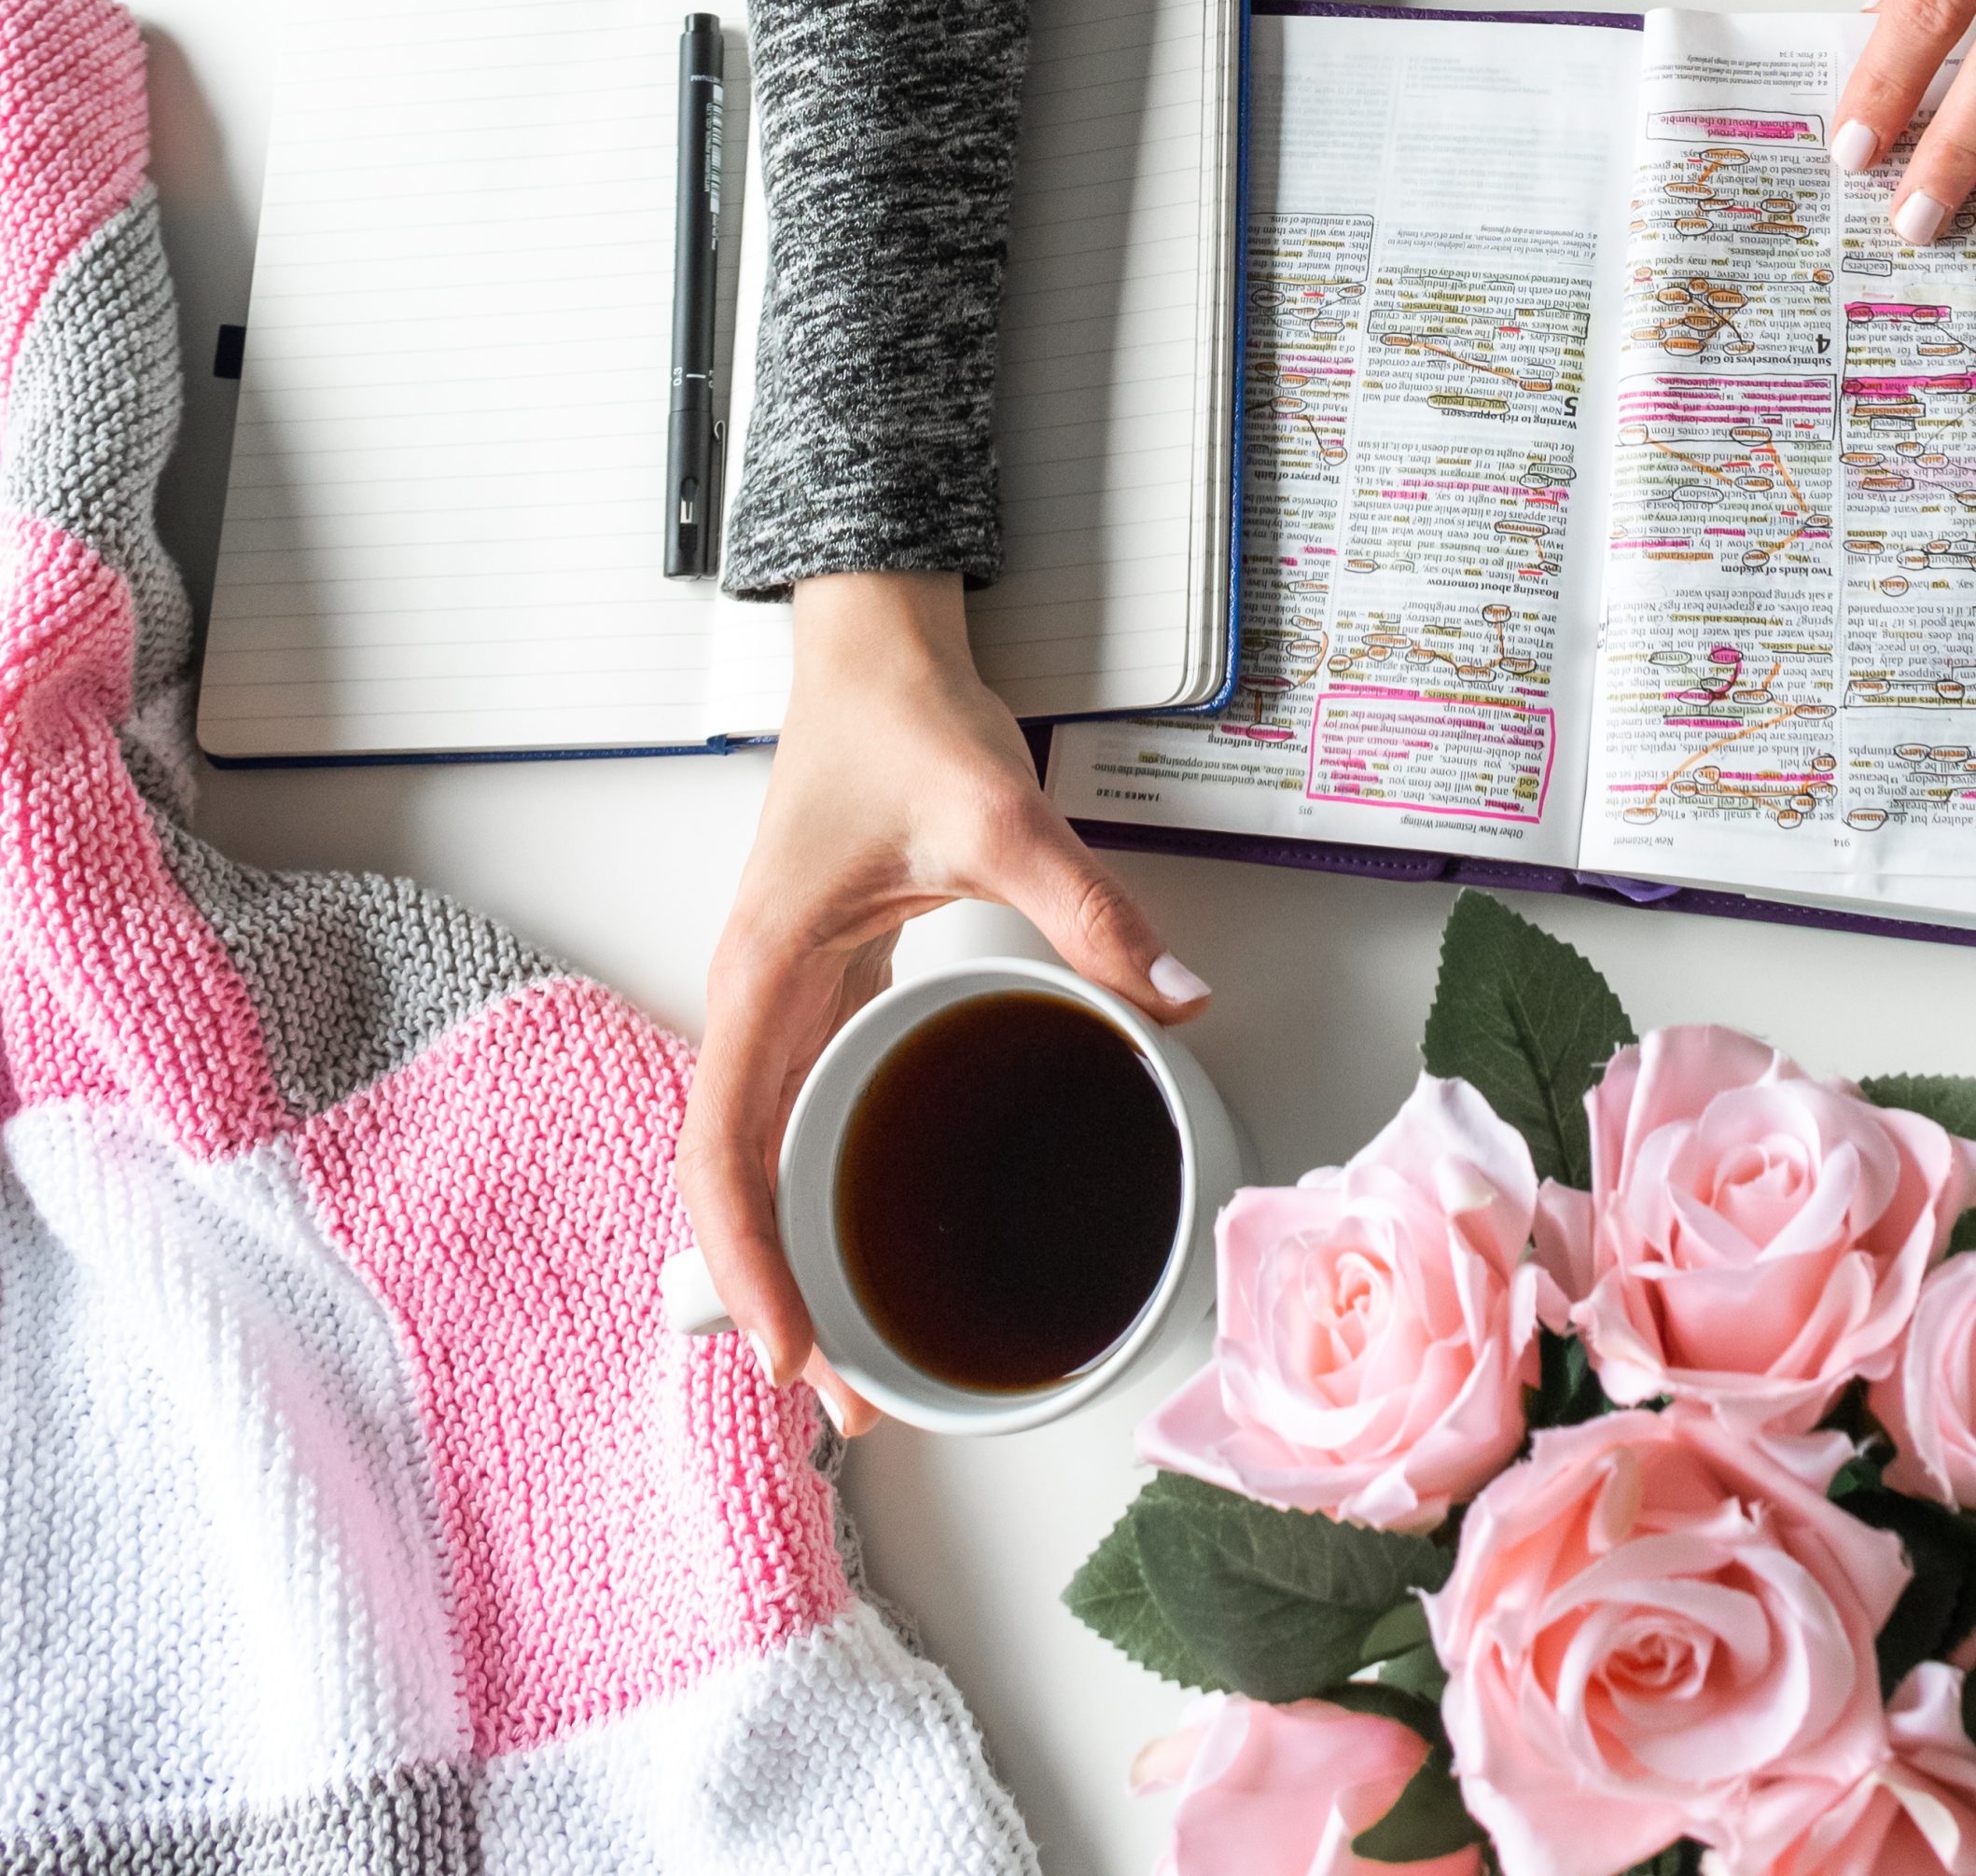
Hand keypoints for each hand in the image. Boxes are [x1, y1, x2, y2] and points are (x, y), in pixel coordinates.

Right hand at [675, 570, 1209, 1431]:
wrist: (874, 655)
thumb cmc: (897, 723)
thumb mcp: (998, 818)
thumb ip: (1091, 913)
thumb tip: (1176, 1000)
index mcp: (763, 973)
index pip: (722, 1149)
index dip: (746, 1262)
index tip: (792, 1350)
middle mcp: (755, 998)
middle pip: (734, 1180)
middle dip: (775, 1296)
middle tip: (851, 1398)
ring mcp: (781, 997)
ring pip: (761, 1154)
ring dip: (792, 1254)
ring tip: (854, 1346)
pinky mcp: (820, 986)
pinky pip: (800, 1108)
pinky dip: (817, 1186)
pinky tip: (866, 1228)